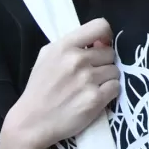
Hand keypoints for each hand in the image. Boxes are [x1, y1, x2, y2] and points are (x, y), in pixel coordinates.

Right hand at [5, 18, 119, 148]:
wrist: (32, 122)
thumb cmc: (40, 88)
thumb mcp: (47, 57)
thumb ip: (71, 45)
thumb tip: (100, 41)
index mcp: (64, 46)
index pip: (100, 26)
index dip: (106, 36)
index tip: (102, 46)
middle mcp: (77, 60)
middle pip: (111, 53)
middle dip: (104, 63)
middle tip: (90, 74)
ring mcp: (88, 80)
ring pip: (115, 71)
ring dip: (107, 79)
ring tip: (90, 87)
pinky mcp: (96, 99)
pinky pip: (116, 87)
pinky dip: (109, 93)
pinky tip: (95, 97)